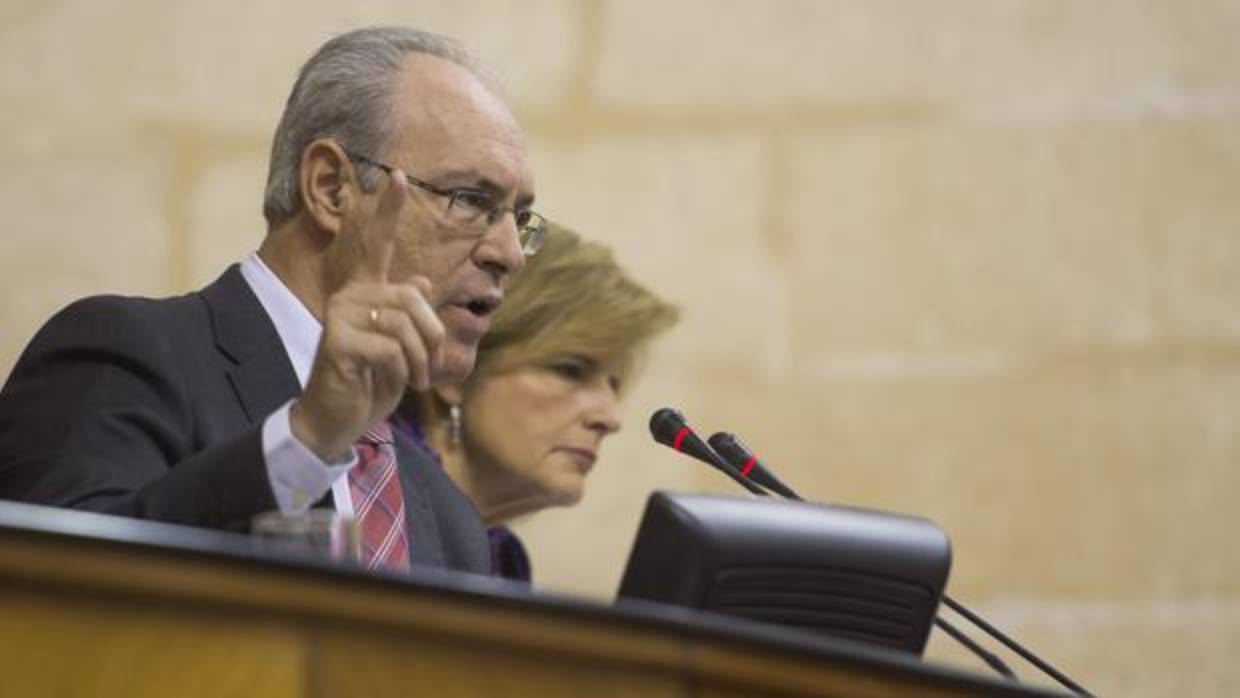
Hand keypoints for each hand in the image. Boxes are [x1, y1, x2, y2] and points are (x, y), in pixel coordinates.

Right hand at [290, 169, 444, 461]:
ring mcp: (340, 315)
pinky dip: (401, 372)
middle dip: (431, 338)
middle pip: (413, 300)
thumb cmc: (370, 381)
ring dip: (418, 361)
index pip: (376, 244)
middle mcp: (349, 295)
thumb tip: (421, 283)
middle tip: (427, 368)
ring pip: (406, 325)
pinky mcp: (337, 340)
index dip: (388, 211)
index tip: (400, 176)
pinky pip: (392, 349)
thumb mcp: (399, 348)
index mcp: (365, 292)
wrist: (336, 418)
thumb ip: (408, 316)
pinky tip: (387, 382)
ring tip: (410, 380)